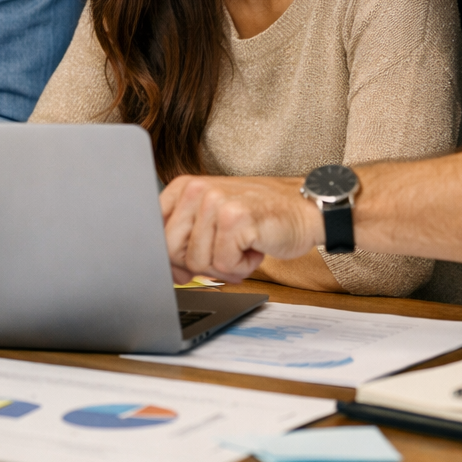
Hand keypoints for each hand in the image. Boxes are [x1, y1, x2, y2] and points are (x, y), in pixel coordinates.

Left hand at [160, 175, 322, 283]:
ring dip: (225, 265)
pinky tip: (255, 248)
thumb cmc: (261, 217)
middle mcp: (196, 190)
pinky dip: (242, 267)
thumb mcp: (215, 220)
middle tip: (225, 253)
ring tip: (243, 246)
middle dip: (200, 263)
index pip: (155, 232)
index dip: (170, 257)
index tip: (185, 265)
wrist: (305, 210)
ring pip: (198, 262)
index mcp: (185, 187)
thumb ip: (187, 241)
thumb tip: (170, 273)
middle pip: (171, 251)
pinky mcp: (235, 219)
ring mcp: (214, 203)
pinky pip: (224, 265)